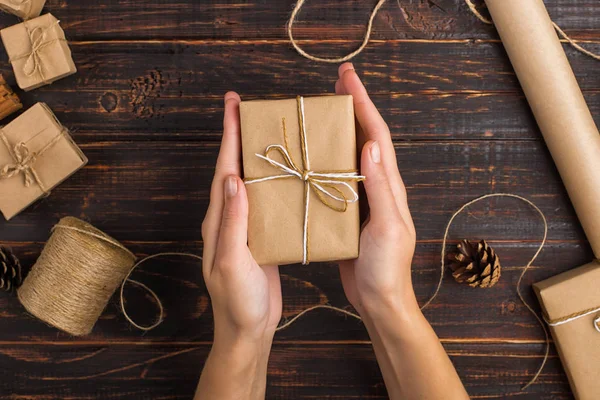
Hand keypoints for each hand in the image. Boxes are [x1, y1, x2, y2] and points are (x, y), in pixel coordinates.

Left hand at [201, 92, 281, 342]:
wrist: (247, 329)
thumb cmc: (238, 300)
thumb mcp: (232, 261)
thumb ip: (232, 221)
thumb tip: (233, 178)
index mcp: (219, 220)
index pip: (224, 168)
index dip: (228, 135)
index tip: (232, 104)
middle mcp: (229, 218)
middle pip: (234, 167)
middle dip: (239, 135)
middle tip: (249, 107)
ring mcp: (244, 227)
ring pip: (250, 181)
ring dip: (256, 154)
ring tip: (270, 131)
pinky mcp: (259, 237)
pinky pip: (264, 200)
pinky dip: (272, 180)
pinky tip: (286, 175)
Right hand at [335, 63, 418, 318]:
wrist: (380, 300)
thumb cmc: (387, 268)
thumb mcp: (388, 227)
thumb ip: (381, 187)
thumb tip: (371, 144)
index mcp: (389, 185)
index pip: (377, 134)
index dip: (363, 103)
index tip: (347, 78)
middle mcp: (377, 186)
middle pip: (365, 137)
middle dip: (353, 107)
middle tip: (334, 83)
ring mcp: (363, 199)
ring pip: (349, 156)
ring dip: (337, 130)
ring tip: (317, 114)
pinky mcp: (348, 214)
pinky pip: (336, 180)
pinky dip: (324, 162)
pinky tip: (308, 160)